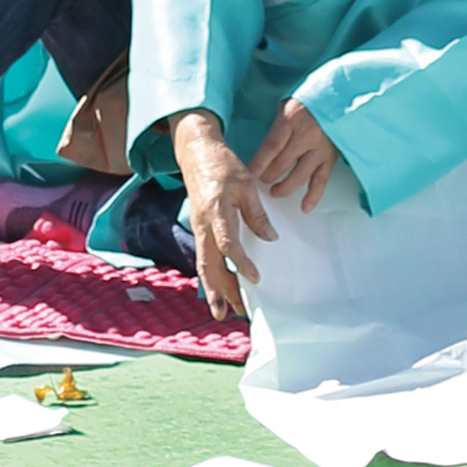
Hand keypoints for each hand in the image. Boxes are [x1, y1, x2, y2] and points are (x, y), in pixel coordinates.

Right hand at [170, 110, 273, 321]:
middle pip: (208, 264)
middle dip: (219, 290)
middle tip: (231, 313)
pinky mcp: (200, 230)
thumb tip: (270, 239)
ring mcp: (199, 229)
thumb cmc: (222, 165)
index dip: (240, 263)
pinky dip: (212, 276)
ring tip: (225, 311)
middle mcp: (202, 225)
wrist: (196, 153)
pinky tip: (221, 289)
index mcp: (215, 211)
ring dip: (215, 289)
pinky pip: (204, 258)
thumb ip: (256, 213)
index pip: (227, 244)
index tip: (255, 278)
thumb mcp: (246, 183)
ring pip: (204, 265)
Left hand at [244, 98, 340, 213]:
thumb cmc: (311, 101)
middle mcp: (307, 136)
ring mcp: (320, 149)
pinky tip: (305, 206)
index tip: (248, 174)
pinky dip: (313, 196)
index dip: (258, 163)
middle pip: (282, 164)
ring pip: (299, 176)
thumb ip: (276, 127)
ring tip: (274, 192)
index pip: (271, 147)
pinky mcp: (331, 159)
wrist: (342, 98)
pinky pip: (321, 181)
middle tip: (259, 182)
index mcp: (292, 120)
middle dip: (267, 176)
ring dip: (284, 188)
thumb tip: (261, 151)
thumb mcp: (287, 106)